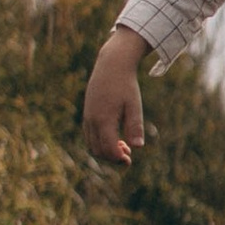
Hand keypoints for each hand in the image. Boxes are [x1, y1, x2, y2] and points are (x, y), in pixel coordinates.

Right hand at [82, 28, 147, 168]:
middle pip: (98, 150)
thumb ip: (135, 126)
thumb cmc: (126, 84)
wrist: (111, 64)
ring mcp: (87, 117)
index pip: (108, 149)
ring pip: (92, 145)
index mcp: (104, 119)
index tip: (130, 160)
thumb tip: (138, 147)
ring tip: (122, 145)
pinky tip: (114, 136)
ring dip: (106, 151)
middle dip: (112, 157)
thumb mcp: (134, 105)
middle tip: (128, 154)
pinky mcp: (87, 113)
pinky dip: (100, 142)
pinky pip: (89, 136)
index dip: (118, 159)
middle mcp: (92, 120)